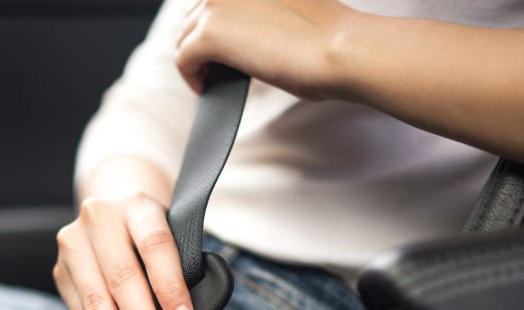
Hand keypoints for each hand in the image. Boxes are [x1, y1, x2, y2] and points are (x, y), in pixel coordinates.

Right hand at [53, 192, 195, 309]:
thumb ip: (180, 281)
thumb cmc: (150, 234)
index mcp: (137, 206)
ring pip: (95, 303)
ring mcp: (73, 245)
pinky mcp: (60, 272)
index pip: (155, 246)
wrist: (111, 212)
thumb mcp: (171, 240)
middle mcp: (99, 220)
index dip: (170, 287)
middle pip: (122, 279)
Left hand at [175, 0, 354, 97]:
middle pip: (193, 15)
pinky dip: (191, 77)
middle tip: (213, 68)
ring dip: (194, 60)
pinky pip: (182, 59)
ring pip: (184, 36)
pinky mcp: (210, 33)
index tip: (223, 48)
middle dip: (200, 42)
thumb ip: (258, 10)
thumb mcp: (289, 7)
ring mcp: (217, 3)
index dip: (214, 24)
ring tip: (211, 79)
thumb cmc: (329, 36)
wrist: (341, 50)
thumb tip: (238, 32)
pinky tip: (206, 88)